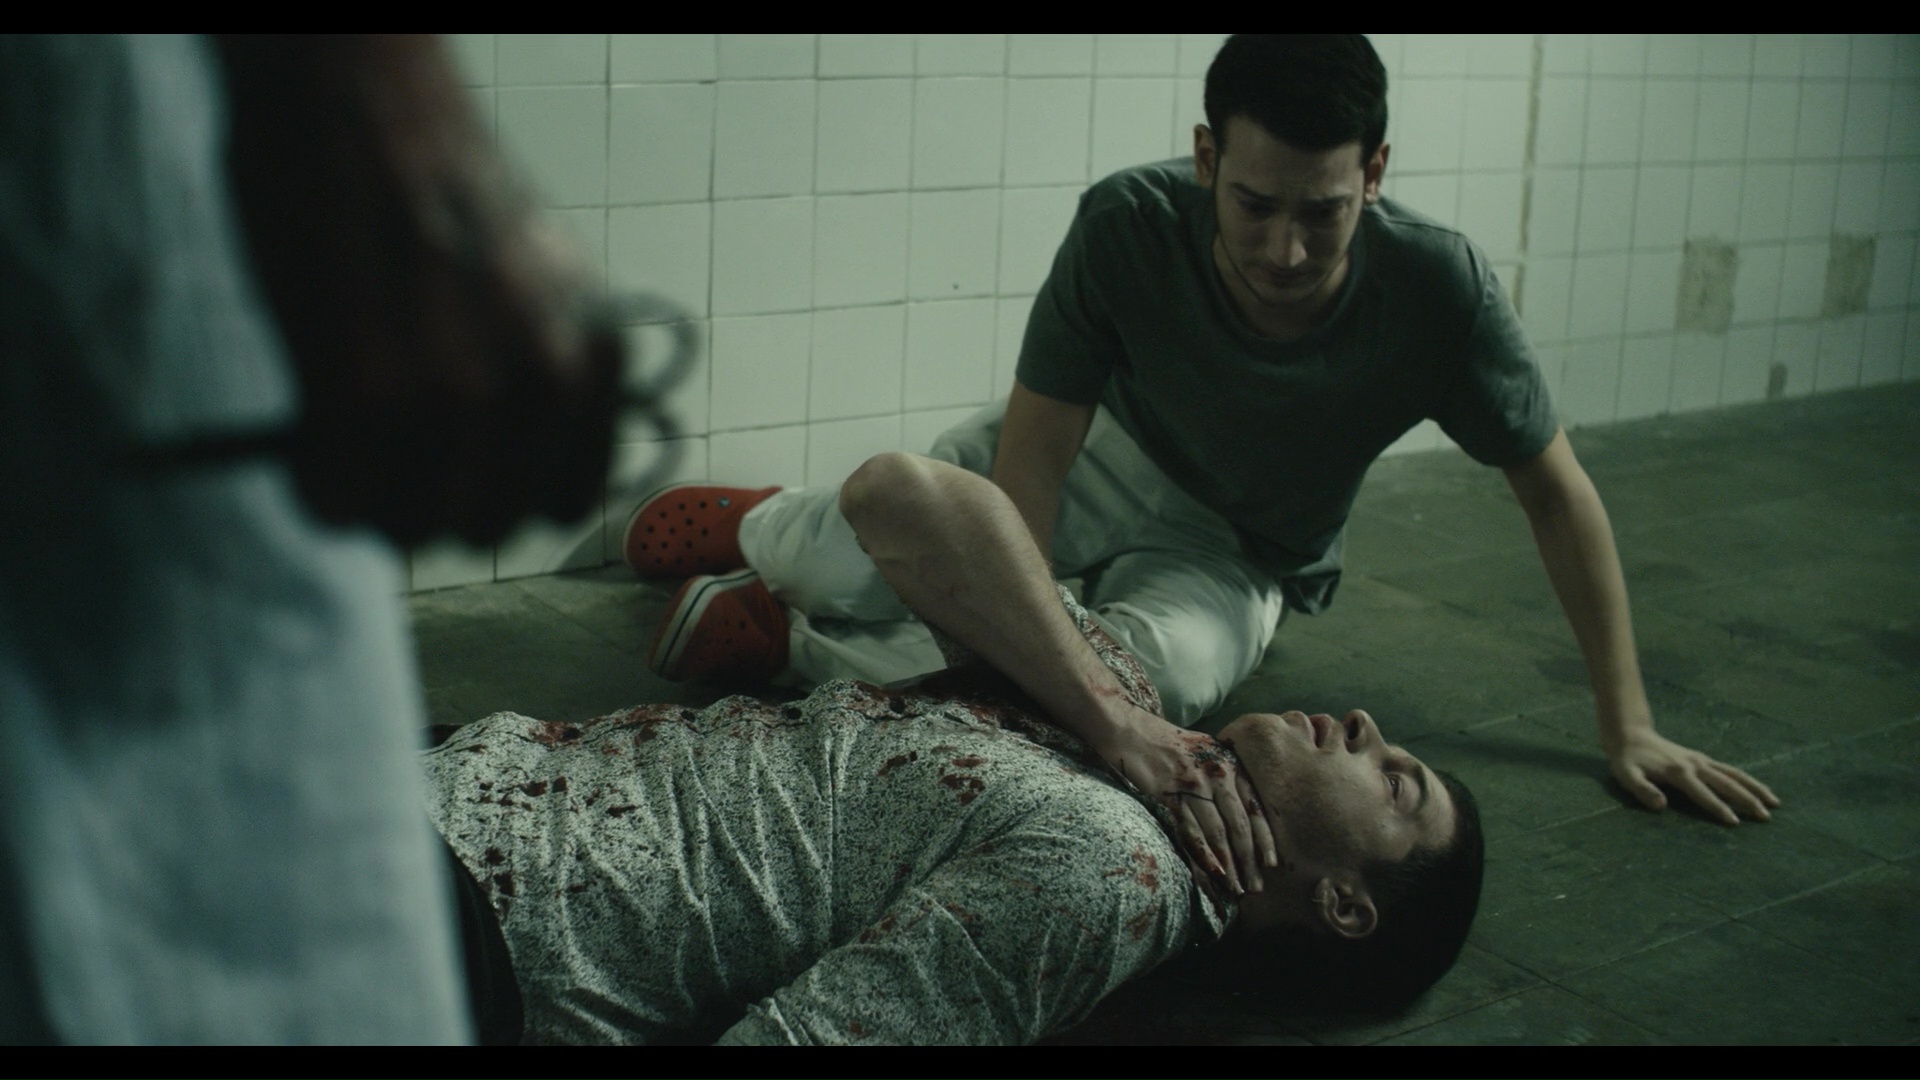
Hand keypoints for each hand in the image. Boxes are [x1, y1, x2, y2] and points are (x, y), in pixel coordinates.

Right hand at [217, 36, 621, 547]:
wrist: (361, 88)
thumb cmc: (432, 178)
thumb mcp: (528, 282)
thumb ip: (527, 373)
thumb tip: (491, 469)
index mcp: (591, 357)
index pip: (561, 503)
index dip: (496, 496)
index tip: (451, 472)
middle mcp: (543, 382)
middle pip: (485, 527)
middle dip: (425, 506)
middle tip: (379, 457)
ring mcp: (460, 393)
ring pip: (413, 528)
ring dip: (368, 503)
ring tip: (339, 443)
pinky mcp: (369, 391)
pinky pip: (341, 500)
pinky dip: (315, 488)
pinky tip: (305, 444)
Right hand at [1091, 705, 1275, 894]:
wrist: (1130, 729)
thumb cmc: (1168, 744)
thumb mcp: (1206, 751)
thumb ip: (1226, 775)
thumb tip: (1241, 812)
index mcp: (1230, 764)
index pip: (1255, 807)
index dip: (1265, 838)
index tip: (1272, 864)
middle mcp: (1218, 773)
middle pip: (1240, 824)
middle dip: (1250, 860)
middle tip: (1256, 887)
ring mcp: (1194, 784)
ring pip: (1218, 831)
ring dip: (1229, 864)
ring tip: (1236, 888)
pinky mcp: (1170, 794)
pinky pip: (1191, 830)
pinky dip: (1204, 854)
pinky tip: (1213, 872)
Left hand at [1609, 728, 1779, 825]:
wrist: (1631, 735)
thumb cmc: (1627, 760)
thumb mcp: (1627, 776)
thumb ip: (1642, 790)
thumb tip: (1660, 805)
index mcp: (1678, 772)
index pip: (1703, 793)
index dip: (1718, 808)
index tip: (1735, 822)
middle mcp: (1695, 765)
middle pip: (1727, 783)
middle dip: (1747, 800)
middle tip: (1765, 817)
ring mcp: (1701, 760)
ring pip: (1735, 774)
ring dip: (1755, 788)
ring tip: (1775, 803)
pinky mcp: (1702, 759)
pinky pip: (1730, 770)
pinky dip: (1746, 780)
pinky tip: (1758, 790)